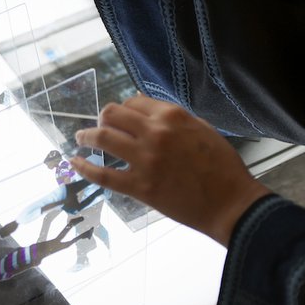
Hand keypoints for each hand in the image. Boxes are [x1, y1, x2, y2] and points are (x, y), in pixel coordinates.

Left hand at [72, 95, 270, 245]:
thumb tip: (144, 105)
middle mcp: (155, 133)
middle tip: (99, 126)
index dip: (124, 108)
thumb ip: (173, 117)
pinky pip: (103, 175)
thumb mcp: (201, 128)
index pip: (134, 101)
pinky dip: (84, 168)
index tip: (121, 117)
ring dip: (87, 136)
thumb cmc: (221, 166)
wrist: (230, 203)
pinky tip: (74, 163)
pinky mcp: (140, 187)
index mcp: (173, 116)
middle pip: (113, 114)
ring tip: (81, 138)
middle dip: (102, 117)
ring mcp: (145, 160)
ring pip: (103, 138)